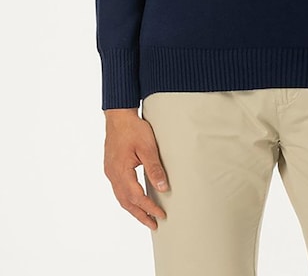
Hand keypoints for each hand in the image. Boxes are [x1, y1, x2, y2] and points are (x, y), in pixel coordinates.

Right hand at [103, 108, 168, 229]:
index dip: (149, 208)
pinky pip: (118, 189)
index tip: (161, 215)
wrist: (119, 116)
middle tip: (154, 225)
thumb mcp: (148, 147)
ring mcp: (110, 171)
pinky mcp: (111, 167)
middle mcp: (113, 174)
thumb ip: (155, 168)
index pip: (136, 196)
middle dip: (140, 215)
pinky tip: (135, 200)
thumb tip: (163, 188)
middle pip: (126, 202)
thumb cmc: (133, 129)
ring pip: (121, 197)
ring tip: (146, 217)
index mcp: (121, 171)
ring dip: (133, 208)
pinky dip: (128, 199)